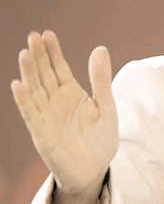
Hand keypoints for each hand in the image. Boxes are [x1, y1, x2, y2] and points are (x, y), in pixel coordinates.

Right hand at [10, 30, 118, 198]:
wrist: (95, 169)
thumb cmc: (100, 138)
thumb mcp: (105, 104)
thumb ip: (100, 78)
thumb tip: (100, 48)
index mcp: (72, 93)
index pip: (59, 68)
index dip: (53, 52)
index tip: (47, 33)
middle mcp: (56, 102)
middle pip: (45, 75)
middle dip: (39, 56)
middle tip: (33, 35)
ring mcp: (47, 117)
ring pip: (36, 90)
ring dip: (30, 73)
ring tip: (26, 53)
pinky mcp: (42, 134)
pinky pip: (32, 114)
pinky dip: (25, 100)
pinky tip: (19, 84)